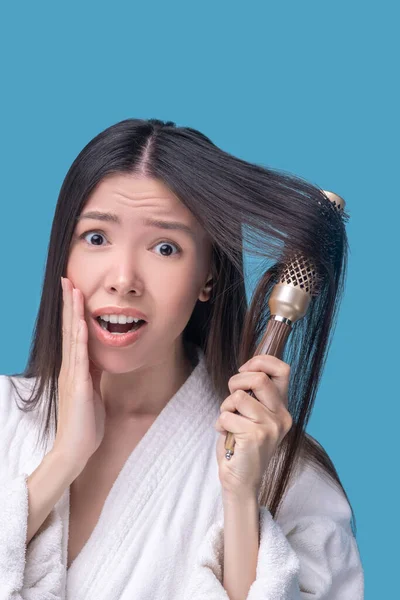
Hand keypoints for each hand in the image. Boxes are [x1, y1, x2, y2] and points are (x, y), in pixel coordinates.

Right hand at [52, 277, 105, 474]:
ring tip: (72, 291)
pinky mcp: (79, 386)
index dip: (72, 311)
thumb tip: (97, 357)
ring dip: (73, 313)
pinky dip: (79, 338)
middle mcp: (70, 367)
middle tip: (67, 280)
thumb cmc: (84, 422)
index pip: (73, 333)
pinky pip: (80, 357)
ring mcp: (72, 375)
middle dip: (69, 304)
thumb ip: (92, 372)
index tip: (73, 290)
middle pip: (69, 329)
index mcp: (74, 368)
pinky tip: (80, 323)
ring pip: (73, 337)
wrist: (76, 449)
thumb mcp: (91, 390)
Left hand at [214, 355, 292, 497]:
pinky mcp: (255, 437)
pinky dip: (220, 424)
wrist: (241, 481)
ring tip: (229, 423)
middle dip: (236, 382)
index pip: (283, 369)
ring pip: (238, 397)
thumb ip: (254, 394)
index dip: (260, 362)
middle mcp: (281, 416)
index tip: (244, 371)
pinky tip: (228, 436)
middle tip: (230, 398)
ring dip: (225, 407)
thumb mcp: (253, 414)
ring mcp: (270, 427)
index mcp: (282, 408)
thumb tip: (247, 369)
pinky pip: (226, 415)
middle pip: (258, 378)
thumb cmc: (242, 444)